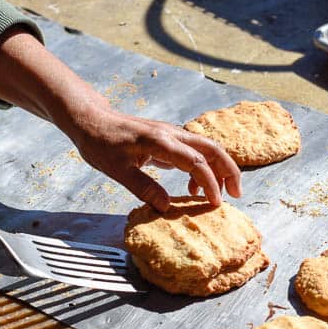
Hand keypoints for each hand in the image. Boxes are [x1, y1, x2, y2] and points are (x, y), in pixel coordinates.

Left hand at [68, 106, 241, 212]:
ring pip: (205, 148)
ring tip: (219, 195)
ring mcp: (170, 135)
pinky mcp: (166, 140)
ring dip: (218, 169)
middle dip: (229, 170)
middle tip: (237, 194)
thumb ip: (144, 188)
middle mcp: (171, 134)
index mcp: (161, 142)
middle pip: (212, 148)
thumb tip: (166, 207)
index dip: (210, 183)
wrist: (91, 121)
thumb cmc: (101, 143)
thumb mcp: (118, 171)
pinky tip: (192, 189)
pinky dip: (200, 169)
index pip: (197, 161)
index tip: (215, 203)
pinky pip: (192, 152)